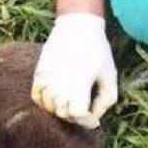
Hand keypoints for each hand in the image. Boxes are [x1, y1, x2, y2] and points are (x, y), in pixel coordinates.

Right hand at [31, 13, 117, 127]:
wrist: (77, 27)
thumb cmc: (97, 52)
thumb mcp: (110, 76)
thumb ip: (106, 102)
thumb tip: (94, 118)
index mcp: (80, 84)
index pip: (77, 114)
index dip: (87, 121)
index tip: (94, 119)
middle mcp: (60, 83)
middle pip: (63, 114)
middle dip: (76, 117)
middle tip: (84, 112)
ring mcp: (47, 78)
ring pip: (49, 107)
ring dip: (61, 111)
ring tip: (71, 105)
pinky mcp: (39, 73)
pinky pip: (36, 97)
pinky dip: (45, 103)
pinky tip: (56, 99)